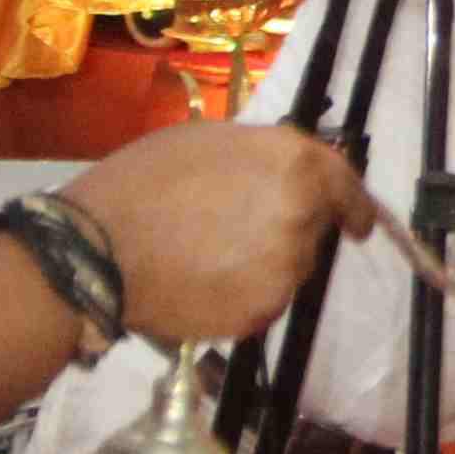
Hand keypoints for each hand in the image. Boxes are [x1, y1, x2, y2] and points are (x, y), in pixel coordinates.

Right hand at [67, 122, 358, 346]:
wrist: (98, 249)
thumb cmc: (145, 181)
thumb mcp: (209, 140)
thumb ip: (264, 156)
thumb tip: (288, 174)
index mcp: (294, 165)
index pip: (347, 187)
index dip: (353, 205)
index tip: (356, 222)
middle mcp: (301, 217)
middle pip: (314, 227)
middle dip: (291, 226)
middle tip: (240, 227)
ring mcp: (284, 271)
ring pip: (290, 267)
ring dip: (267, 262)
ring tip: (211, 254)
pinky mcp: (261, 313)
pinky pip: (265, 300)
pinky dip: (245, 294)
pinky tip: (205, 282)